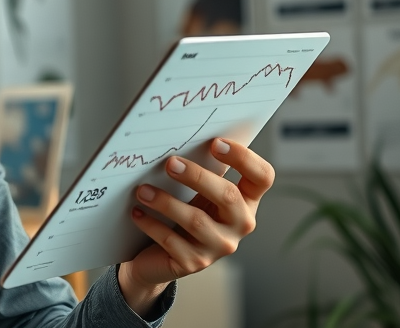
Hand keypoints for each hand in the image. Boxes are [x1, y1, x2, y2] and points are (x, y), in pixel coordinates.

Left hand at [118, 135, 274, 313]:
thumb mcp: (197, 191)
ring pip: (196, 221)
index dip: (244, 158)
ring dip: (166, 202)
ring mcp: (219, 246)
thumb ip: (201, 169)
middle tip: (170, 163)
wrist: (161, 255)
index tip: (216, 142)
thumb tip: (180, 138)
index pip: (262, 177)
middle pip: (228, 196)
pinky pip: (172, 241)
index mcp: (246, 200)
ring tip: (142, 189)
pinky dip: (151, 224)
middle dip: (197, 177)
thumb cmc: (183, 212)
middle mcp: (240, 224)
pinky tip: (137, 212)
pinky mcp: (194, 263)